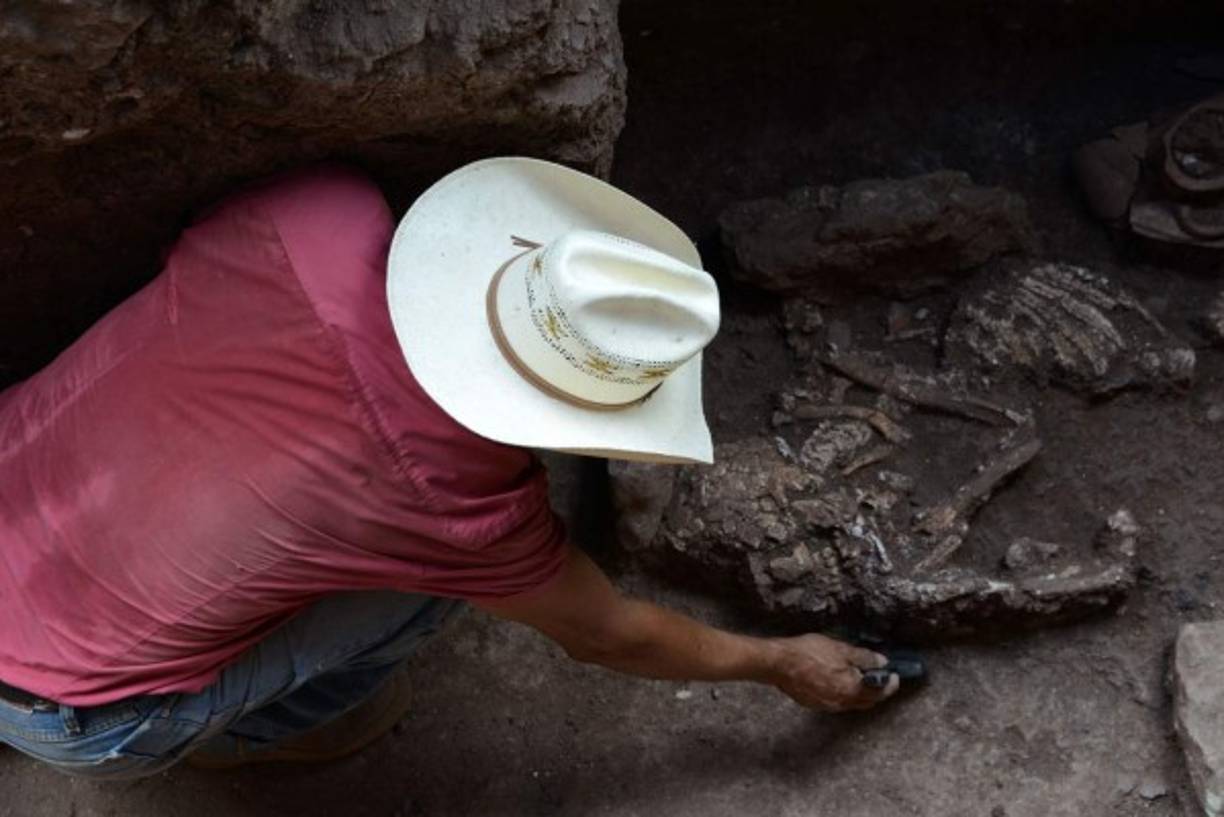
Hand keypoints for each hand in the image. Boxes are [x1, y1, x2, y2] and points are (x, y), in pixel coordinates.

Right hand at [767, 633, 899, 711]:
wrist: (779, 664)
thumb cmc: (808, 653)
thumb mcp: (840, 649)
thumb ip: (864, 658)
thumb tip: (882, 662)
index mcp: (851, 689)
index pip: (879, 692)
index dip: (890, 684)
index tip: (895, 676)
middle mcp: (841, 702)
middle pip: (866, 701)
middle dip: (877, 691)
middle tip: (881, 679)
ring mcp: (827, 705)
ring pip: (851, 703)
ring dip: (859, 693)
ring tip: (860, 679)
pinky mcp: (814, 703)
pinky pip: (836, 702)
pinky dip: (844, 694)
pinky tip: (839, 682)